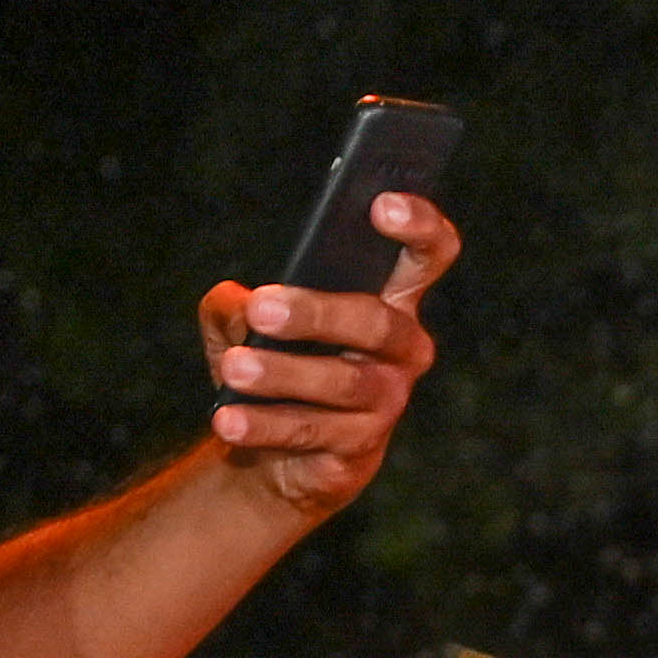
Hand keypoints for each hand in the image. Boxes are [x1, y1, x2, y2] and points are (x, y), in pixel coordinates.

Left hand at [195, 194, 458, 520]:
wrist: (277, 452)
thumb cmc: (275, 365)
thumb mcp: (245, 324)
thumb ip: (235, 305)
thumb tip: (236, 303)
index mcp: (390, 299)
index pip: (429, 254)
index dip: (417, 225)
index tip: (379, 205)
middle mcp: (402, 349)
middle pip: (376, 322)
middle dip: (317, 313)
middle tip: (262, 307)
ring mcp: (387, 403)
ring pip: (343, 382)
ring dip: (283, 373)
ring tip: (234, 367)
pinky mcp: (361, 450)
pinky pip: (314, 432)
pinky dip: (266, 424)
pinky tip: (228, 418)